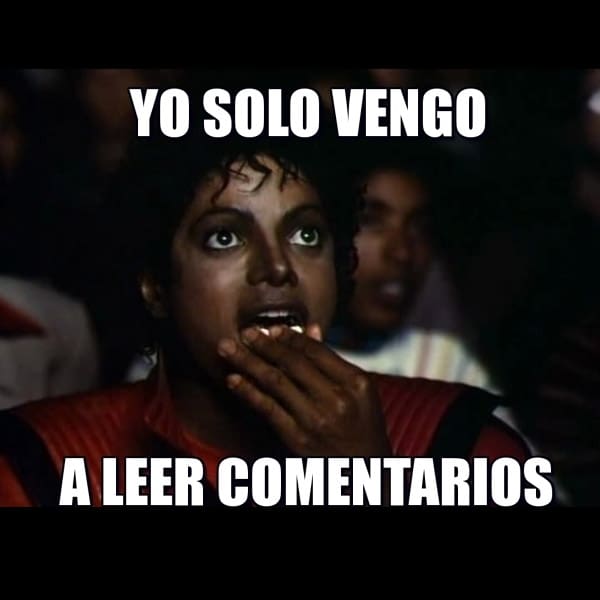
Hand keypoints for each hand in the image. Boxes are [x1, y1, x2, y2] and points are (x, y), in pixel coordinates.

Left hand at [217, 325, 391, 456]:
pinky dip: (248, 392)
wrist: (364, 471)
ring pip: (276, 382)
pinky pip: (268, 409)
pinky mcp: (298, 438)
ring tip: (228, 349)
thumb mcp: (360, 393)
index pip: (316, 351)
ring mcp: (316, 419)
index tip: (272, 328)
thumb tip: (310, 329)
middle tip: (245, 332)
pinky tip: (233, 380)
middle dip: (265, 344)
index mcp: (355, 382)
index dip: (291, 337)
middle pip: (293, 363)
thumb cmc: (363, 429)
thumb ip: (333, 362)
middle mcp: (336, 399)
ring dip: (248, 362)